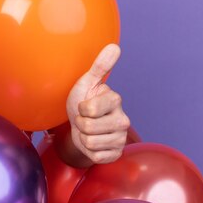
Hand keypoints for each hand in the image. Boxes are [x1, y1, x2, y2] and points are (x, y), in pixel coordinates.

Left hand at [66, 43, 129, 163]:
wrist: (79, 125)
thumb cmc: (83, 100)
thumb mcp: (87, 82)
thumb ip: (100, 66)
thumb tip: (114, 46)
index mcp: (115, 100)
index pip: (89, 109)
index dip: (80, 108)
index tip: (84, 105)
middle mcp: (123, 119)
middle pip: (88, 127)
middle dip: (80, 124)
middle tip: (84, 119)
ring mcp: (121, 138)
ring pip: (91, 143)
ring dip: (83, 137)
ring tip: (88, 130)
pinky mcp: (116, 154)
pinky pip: (96, 156)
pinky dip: (89, 151)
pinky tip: (93, 142)